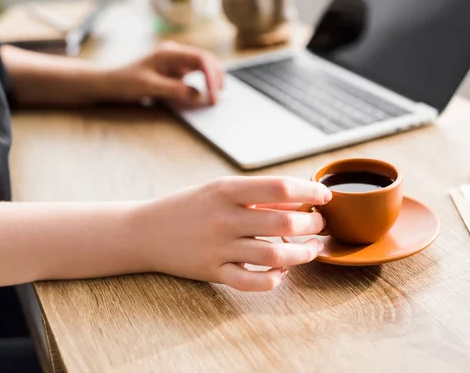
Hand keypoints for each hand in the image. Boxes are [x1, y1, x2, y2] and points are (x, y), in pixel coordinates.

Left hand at [103, 42, 223, 106]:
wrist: (109, 84)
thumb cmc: (125, 82)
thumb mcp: (149, 87)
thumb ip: (175, 90)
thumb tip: (199, 95)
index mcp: (170, 53)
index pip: (200, 59)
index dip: (211, 76)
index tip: (213, 95)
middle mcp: (175, 53)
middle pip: (206, 60)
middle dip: (216, 76)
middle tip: (219, 97)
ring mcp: (175, 62)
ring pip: (203, 67)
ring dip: (212, 79)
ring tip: (216, 96)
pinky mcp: (174, 72)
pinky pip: (194, 75)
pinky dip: (203, 84)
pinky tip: (205, 94)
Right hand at [132, 176, 331, 290]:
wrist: (145, 231)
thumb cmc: (189, 206)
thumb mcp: (219, 190)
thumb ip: (257, 195)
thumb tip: (301, 202)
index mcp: (226, 190)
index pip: (279, 188)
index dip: (309, 192)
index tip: (324, 196)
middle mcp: (224, 218)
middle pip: (284, 225)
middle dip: (312, 225)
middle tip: (319, 224)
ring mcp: (218, 248)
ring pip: (275, 258)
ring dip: (303, 254)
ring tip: (311, 249)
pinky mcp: (213, 272)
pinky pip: (253, 283)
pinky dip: (274, 280)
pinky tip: (281, 273)